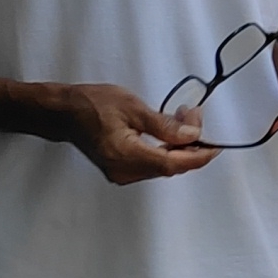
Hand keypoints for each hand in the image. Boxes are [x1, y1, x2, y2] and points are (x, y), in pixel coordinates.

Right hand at [40, 82, 219, 184]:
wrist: (63, 112)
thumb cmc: (91, 104)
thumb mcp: (132, 107)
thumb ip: (164, 125)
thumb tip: (191, 136)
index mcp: (127, 156)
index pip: (173, 164)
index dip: (198, 156)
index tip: (214, 146)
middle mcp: (124, 171)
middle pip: (170, 166)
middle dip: (189, 145)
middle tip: (194, 117)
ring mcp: (121, 173)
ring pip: (162, 166)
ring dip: (177, 146)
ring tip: (182, 119)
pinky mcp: (119, 169)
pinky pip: (151, 164)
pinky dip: (164, 149)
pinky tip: (169, 132)